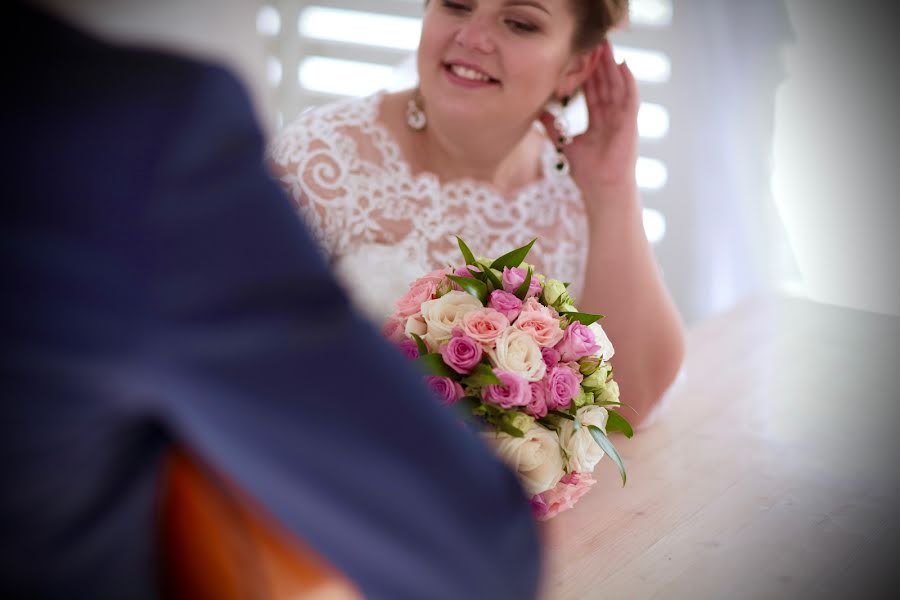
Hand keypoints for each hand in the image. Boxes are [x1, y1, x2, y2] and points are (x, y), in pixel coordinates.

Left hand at [540, 41, 639, 195]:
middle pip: (606, 84)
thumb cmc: (587, 172)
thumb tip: (538, 114)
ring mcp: (622, 119)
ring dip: (614, 66)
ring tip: (608, 47)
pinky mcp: (631, 123)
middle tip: (595, 42)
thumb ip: (554, 128)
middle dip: (601, 64)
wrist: (601, 188)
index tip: (580, 57)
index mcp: (599, 121)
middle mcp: (612, 117)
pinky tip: (623, 65)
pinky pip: (631, 97)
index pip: (593, 92)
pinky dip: (628, 81)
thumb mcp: (565, 144)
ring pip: (618, 86)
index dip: (588, 74)